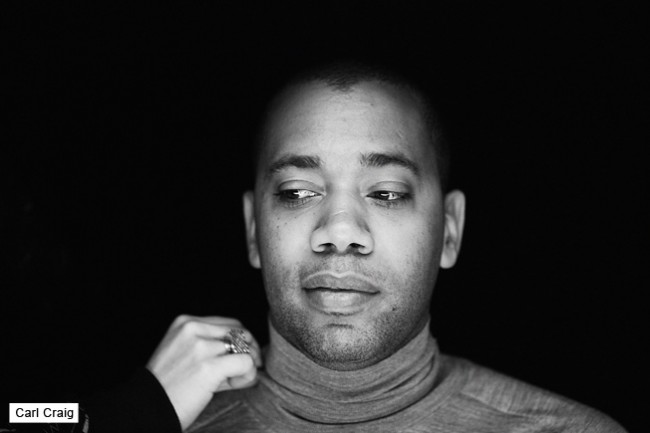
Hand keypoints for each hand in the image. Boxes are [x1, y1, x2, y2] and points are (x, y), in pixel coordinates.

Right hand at [146, 315, 262, 429]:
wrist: (146, 410)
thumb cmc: (168, 386)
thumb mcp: (187, 355)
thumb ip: (213, 347)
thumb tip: (251, 352)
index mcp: (185, 323)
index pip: (229, 324)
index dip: (241, 342)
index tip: (241, 358)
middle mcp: (192, 330)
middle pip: (240, 333)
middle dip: (249, 351)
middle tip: (245, 370)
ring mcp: (200, 347)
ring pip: (245, 348)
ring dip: (247, 367)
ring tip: (234, 381)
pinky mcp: (208, 367)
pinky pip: (245, 363)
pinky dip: (248, 375)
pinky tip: (237, 385)